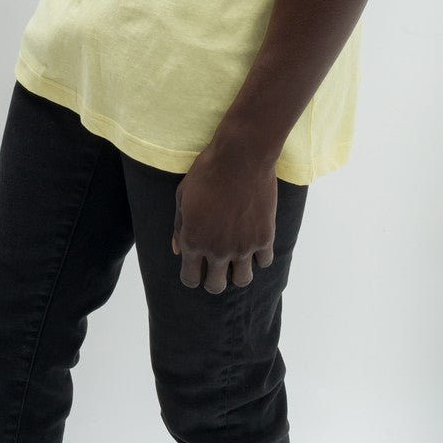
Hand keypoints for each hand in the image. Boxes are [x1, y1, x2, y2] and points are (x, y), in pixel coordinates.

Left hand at [171, 143, 276, 293]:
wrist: (241, 156)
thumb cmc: (207, 171)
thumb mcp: (182, 196)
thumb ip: (179, 226)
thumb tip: (177, 250)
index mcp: (193, 241)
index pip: (190, 279)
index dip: (192, 276)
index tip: (197, 267)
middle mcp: (216, 250)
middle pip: (216, 287)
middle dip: (214, 279)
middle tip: (218, 266)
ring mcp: (242, 246)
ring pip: (242, 280)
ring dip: (238, 272)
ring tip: (238, 257)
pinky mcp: (264, 237)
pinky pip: (265, 262)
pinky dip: (260, 255)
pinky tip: (255, 241)